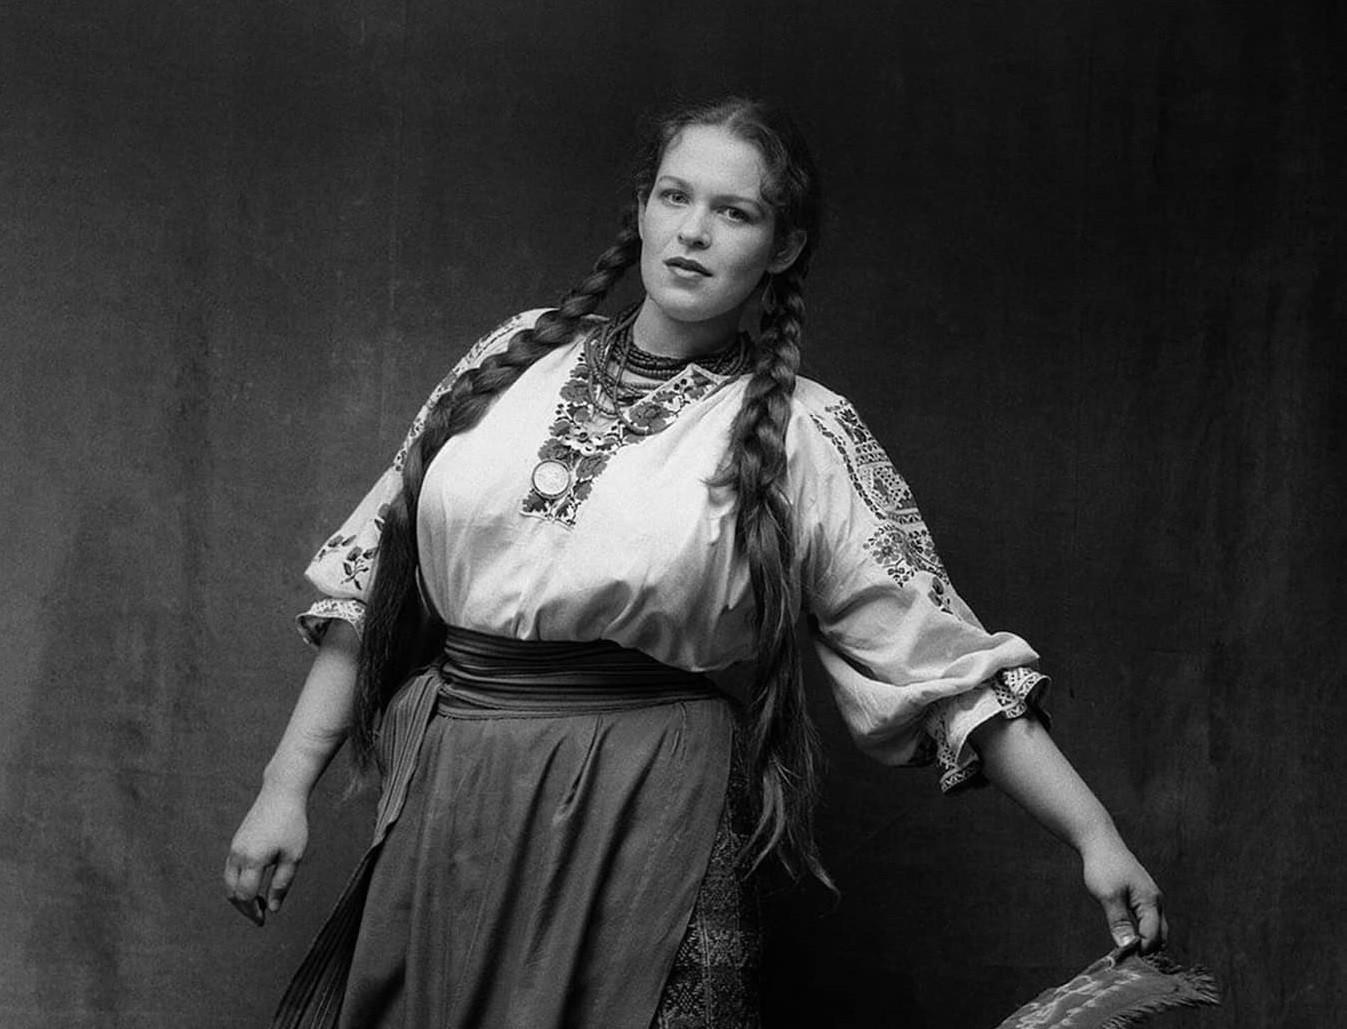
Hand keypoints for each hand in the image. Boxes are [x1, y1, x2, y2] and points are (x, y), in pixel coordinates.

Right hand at [223, 786, 308, 925]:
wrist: (281, 794)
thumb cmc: (292, 824)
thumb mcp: (293, 856)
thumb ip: (282, 884)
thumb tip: (274, 909)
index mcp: (252, 860)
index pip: (245, 896)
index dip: (253, 912)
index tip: (264, 920)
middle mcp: (238, 855)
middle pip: (232, 892)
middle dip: (244, 908)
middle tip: (260, 916)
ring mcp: (234, 848)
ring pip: (228, 882)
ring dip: (240, 896)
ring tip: (259, 903)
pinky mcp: (236, 843)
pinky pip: (231, 870)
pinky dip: (238, 883)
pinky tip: (255, 885)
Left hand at [1080, 833, 1166, 952]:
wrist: (1100, 842)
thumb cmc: (1104, 867)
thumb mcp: (1108, 897)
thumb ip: (1120, 922)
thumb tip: (1128, 946)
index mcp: (1150, 902)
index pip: (1153, 936)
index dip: (1142, 951)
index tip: (1128, 962)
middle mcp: (1155, 901)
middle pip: (1160, 934)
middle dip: (1149, 949)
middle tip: (1130, 961)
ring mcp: (1150, 897)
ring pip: (1155, 927)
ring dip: (1145, 940)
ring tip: (1129, 953)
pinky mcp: (1142, 895)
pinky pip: (1147, 919)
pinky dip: (1142, 930)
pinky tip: (1129, 936)